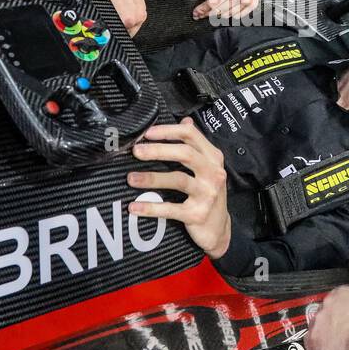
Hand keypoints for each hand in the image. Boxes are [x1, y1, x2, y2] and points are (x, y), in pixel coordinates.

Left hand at [127, 118, 230, 258]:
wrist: (218, 229)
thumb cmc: (208, 194)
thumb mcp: (208, 167)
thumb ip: (196, 145)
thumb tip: (185, 120)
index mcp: (213, 158)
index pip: (191, 135)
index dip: (168, 131)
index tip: (147, 133)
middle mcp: (214, 173)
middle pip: (185, 154)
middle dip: (158, 150)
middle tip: (136, 151)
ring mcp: (207, 194)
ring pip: (178, 180)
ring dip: (152, 178)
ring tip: (131, 178)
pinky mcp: (197, 214)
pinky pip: (171, 208)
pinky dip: (151, 207)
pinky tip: (135, 207)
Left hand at [191, 0, 265, 21]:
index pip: (214, 3)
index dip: (203, 9)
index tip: (196, 12)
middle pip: (220, 11)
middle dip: (207, 13)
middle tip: (200, 14)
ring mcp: (247, 1)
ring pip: (228, 15)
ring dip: (218, 16)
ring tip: (211, 13)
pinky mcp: (252, 5)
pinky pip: (238, 16)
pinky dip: (230, 15)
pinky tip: (224, 12)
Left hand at [305, 285, 348, 349]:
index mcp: (343, 293)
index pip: (337, 299)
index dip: (341, 312)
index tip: (344, 318)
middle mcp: (328, 304)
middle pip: (325, 313)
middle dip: (332, 323)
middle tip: (342, 333)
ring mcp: (319, 320)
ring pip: (316, 328)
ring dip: (325, 336)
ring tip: (338, 346)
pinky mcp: (313, 338)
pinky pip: (311, 344)